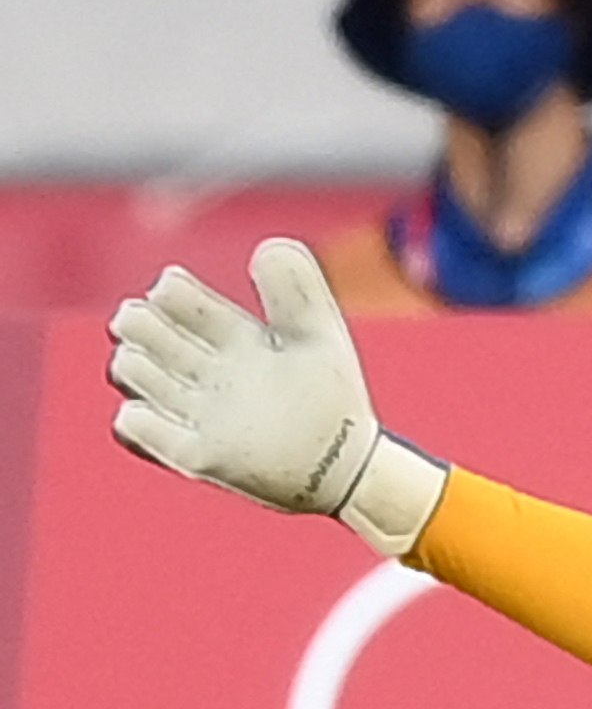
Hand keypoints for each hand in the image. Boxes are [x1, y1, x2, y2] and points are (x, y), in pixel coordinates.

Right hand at [107, 238, 447, 556]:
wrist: (344, 462)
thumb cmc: (330, 393)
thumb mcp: (319, 333)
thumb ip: (297, 288)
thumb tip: (264, 246)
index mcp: (234, 336)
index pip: (179, 301)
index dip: (168, 291)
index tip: (169, 285)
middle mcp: (207, 371)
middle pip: (146, 335)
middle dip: (136, 322)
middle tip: (138, 316)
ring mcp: (196, 411)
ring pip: (133, 375)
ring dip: (132, 363)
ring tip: (141, 357)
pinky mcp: (195, 454)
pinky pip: (139, 431)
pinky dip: (135, 418)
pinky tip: (142, 408)